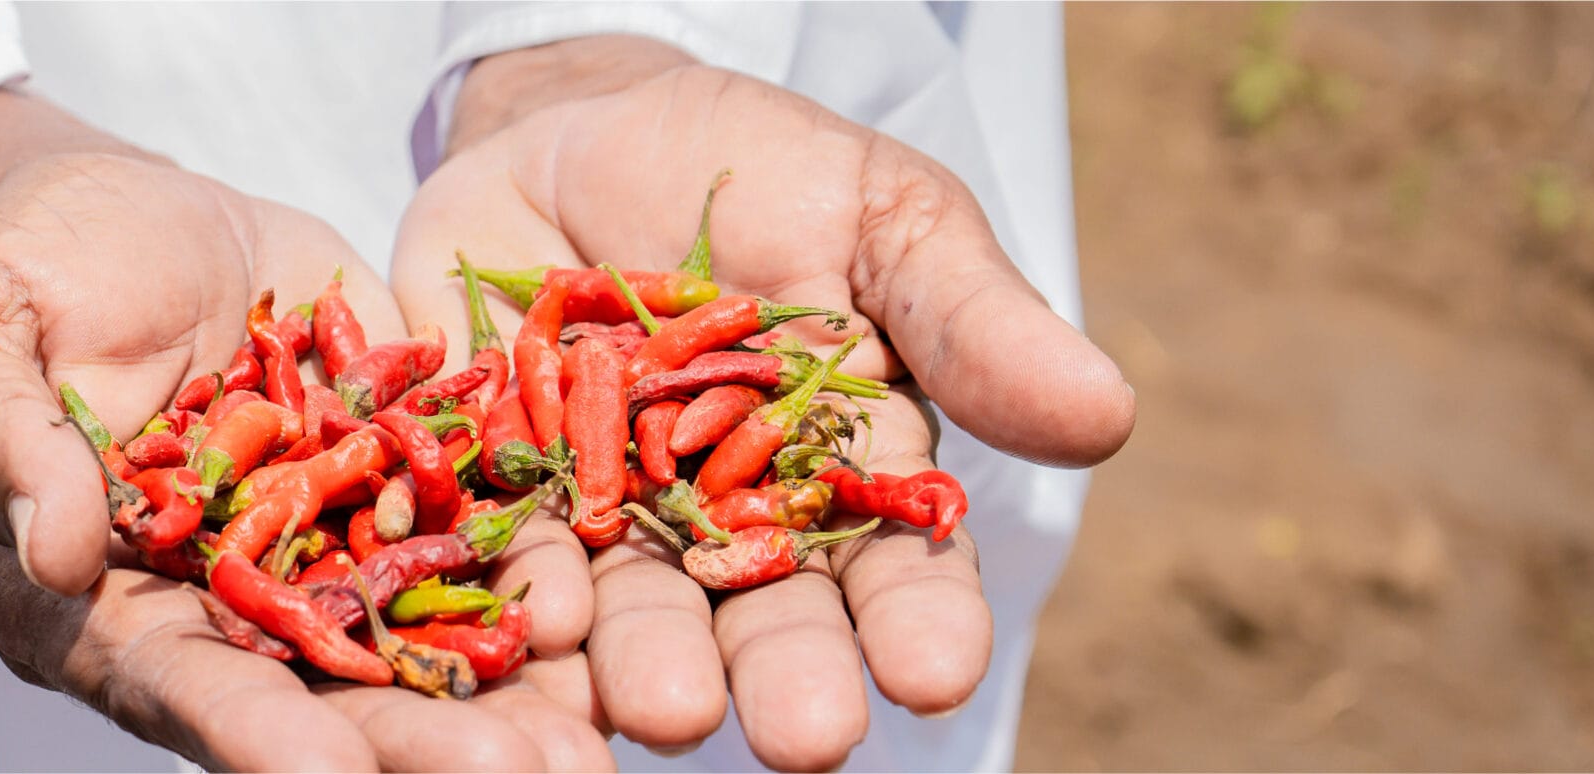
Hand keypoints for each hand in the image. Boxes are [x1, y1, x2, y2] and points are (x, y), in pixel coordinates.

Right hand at [0, 92, 609, 769]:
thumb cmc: (3, 282)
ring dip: (501, 692)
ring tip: (594, 745)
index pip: (176, 684)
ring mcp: (310, 543)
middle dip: (419, 742)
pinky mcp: (383, 471)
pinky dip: (533, 575)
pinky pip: (464, 529)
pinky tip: (608, 617)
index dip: (254, 733)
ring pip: (410, 634)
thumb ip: (0, 447)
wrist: (108, 210)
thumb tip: (59, 556)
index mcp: (92, 604)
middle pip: (319, 690)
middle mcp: (215, 602)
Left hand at [390, 38, 1135, 768]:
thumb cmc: (764, 171)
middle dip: (783, 676)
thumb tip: (1108, 416)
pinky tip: (526, 628)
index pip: (893, 562)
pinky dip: (504, 592)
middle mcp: (720, 519)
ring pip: (624, 610)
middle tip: (804, 737)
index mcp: (839, 471)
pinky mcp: (485, 483)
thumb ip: (969, 322)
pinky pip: (491, 549)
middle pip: (756, 612)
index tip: (936, 671)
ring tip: (665, 711)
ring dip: (643, 665)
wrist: (581, 123)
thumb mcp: (881, 215)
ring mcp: (598, 511)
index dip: (917, 619)